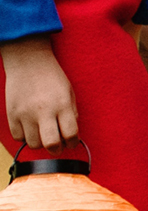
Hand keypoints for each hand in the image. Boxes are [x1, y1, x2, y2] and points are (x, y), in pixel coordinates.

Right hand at [0, 35, 77, 153]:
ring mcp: (25, 113)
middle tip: (57, 144)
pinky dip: (25, 137)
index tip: (71, 141)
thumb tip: (70, 137)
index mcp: (62, 105)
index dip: (73, 143)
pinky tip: (30, 128)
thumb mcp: (69, 94)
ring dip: (40, 142)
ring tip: (42, 133)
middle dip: (56, 149)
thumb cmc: (52, 78)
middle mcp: (43, 111)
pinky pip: (18, 137)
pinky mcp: (11, 113)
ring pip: (34, 143)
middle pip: (51, 144)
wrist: (28, 62)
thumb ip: (71, 115)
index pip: (71, 135)